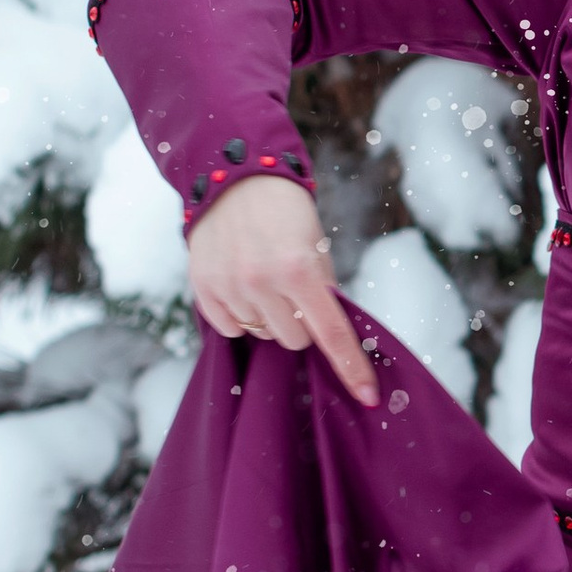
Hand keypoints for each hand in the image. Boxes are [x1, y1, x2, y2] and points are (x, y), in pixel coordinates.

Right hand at [185, 174, 376, 407]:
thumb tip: (332, 333)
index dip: (351, 367)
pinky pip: (230, 328)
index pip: (331, 332)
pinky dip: (241, 315)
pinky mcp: (203, 288)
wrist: (232, 176)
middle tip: (294, 291)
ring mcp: (229, 286)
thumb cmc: (285, 211)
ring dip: (270, 316)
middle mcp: (261, 281)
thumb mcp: (316, 244)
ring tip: (264, 279)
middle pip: (295, 339)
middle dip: (301, 321)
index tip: (368, 395)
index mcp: (299, 268)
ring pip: (262, 334)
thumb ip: (323, 289)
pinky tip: (241, 284)